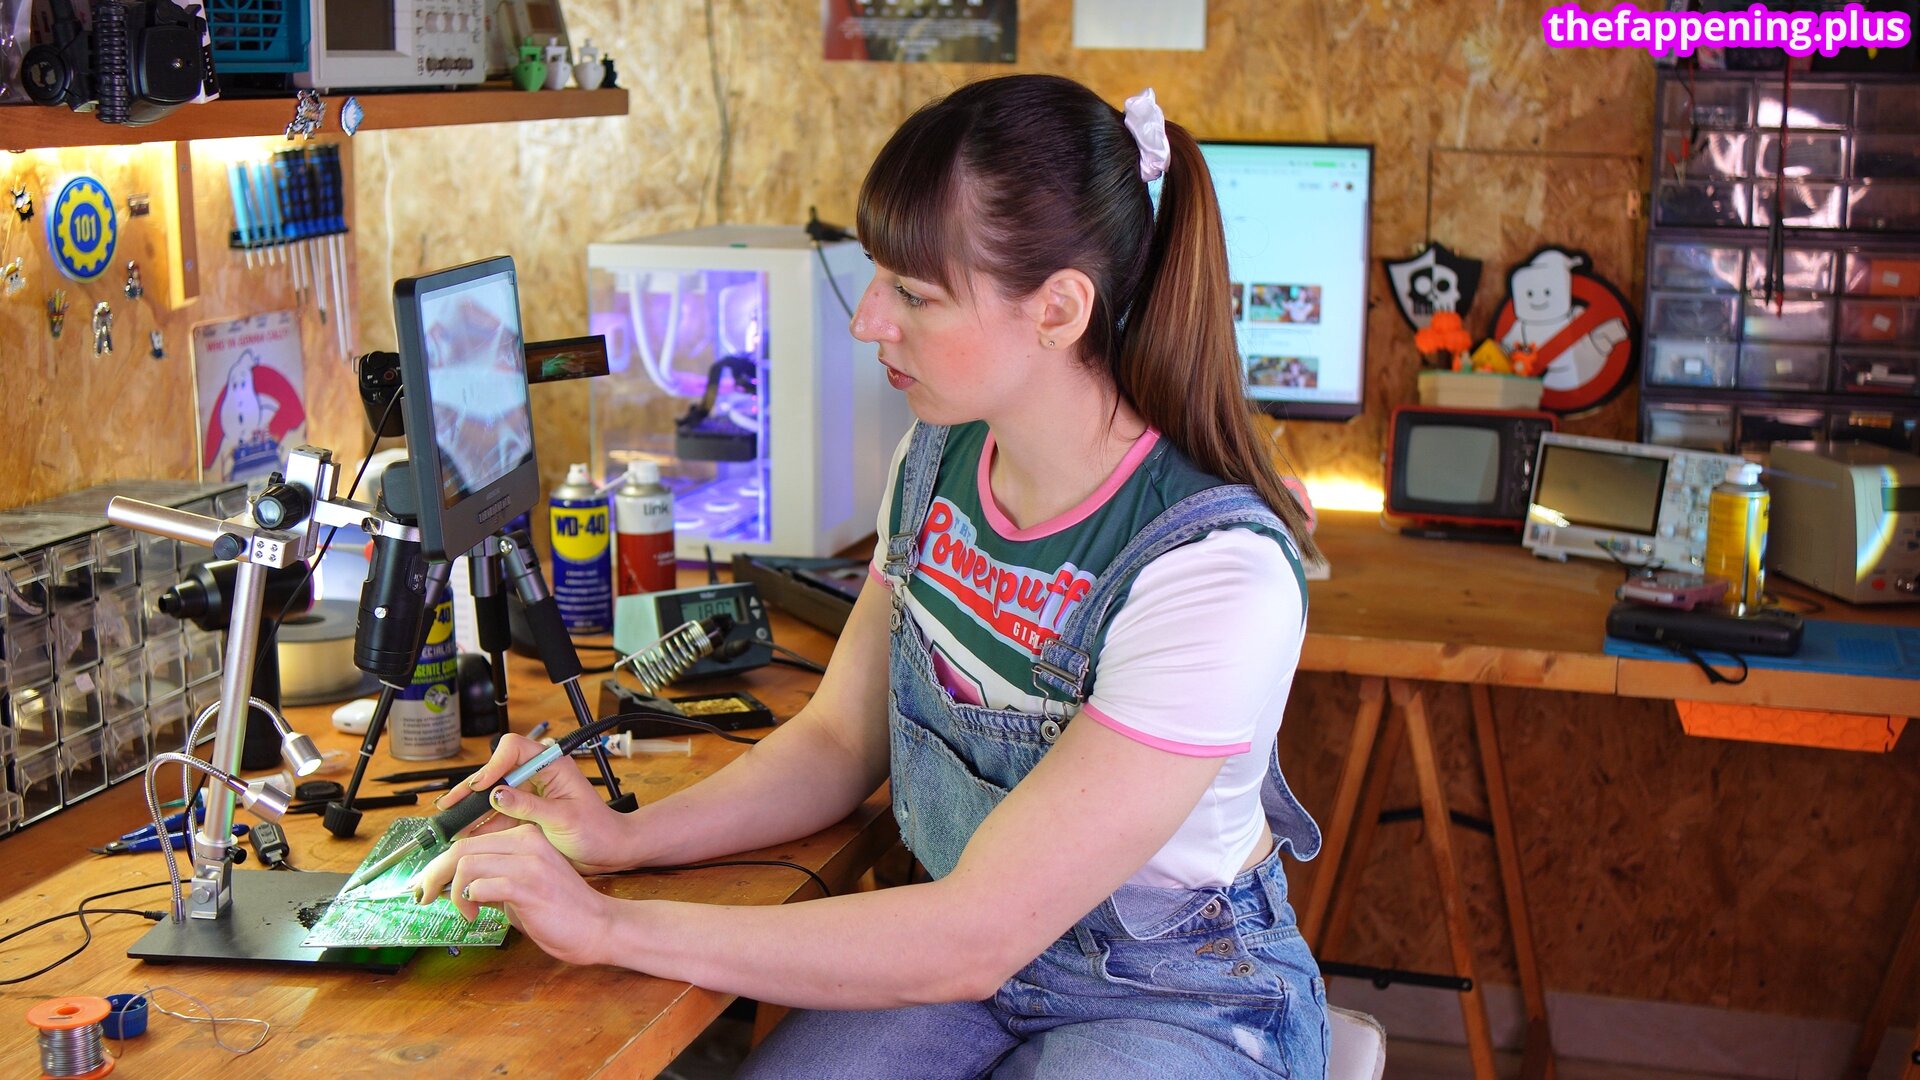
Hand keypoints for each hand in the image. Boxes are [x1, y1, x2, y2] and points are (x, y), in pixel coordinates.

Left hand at [413, 823, 614, 966]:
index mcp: (525, 838)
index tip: (425, 883)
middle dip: (433, 875)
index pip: (469, 841)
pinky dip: (468, 900)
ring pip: (466, 864)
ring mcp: (529, 861)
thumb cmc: (562, 911)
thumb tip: (455, 886)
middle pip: (461, 848)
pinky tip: (475, 914)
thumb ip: (492, 882)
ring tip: (463, 912)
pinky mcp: (529, 885)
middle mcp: (526, 842)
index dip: (439, 863)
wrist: (598, 926)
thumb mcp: (520, 890)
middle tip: (423, 896)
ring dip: (452, 892)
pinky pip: (482, 885)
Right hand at [432, 732, 633, 873]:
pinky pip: (498, 815)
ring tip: (451, 823)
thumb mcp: (563, 818)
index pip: (513, 748)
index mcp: (552, 764)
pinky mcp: (525, 812)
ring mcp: (529, 793)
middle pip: (496, 772)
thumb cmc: (597, 830)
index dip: (493, 765)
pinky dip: (481, 825)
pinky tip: (465, 835)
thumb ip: (529, 806)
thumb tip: (496, 794)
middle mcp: (537, 774)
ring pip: (492, 795)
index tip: (482, 787)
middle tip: (449, 805)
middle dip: (472, 789)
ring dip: (472, 810)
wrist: (609, 850)